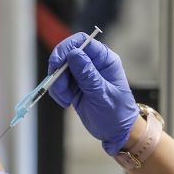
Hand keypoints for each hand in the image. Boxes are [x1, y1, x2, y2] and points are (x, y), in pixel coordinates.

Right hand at [48, 33, 139, 154]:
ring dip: (57, 84)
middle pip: (66, 54)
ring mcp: (82, 75)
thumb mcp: (102, 94)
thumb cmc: (116, 113)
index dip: (67, 48)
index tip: (57, 63)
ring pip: (60, 70)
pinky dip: (57, 92)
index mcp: (105, 60)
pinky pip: (58, 83)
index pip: (83, 42)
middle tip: (58, 86)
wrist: (116, 132)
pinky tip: (67, 102)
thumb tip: (74, 53)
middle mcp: (93, 64)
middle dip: (58, 70)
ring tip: (67, 100)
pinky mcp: (74, 86)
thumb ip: (88, 75)